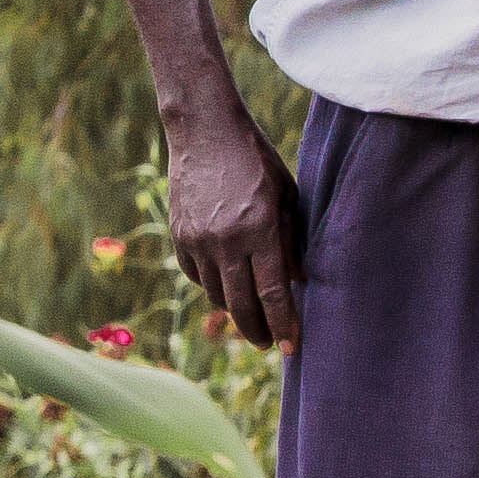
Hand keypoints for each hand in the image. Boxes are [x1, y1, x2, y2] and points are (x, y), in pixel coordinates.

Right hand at [163, 115, 307, 348]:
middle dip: (258, 330)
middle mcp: (226, 239)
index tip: (292, 348)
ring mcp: (198, 237)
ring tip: (248, 316)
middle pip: (242, 303)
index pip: (274, 293)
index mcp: (260, 229)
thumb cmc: (254, 158)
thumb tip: (298, 282)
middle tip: (268, 344)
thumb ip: (292, 240)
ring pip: (216, 293)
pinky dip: (211, 285)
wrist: (204, 129)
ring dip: (234, 309)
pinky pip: (196, 274)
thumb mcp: (285, 195)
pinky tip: (224, 286)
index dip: (285, 325)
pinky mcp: (179, 233)